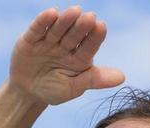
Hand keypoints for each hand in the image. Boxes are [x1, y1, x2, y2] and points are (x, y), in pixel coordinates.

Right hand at [9, 6, 124, 105]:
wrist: (27, 93)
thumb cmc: (53, 91)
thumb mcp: (73, 88)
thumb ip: (94, 80)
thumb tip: (122, 77)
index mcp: (80, 57)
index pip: (89, 45)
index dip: (95, 37)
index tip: (102, 27)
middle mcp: (66, 46)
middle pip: (75, 35)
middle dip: (81, 26)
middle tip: (90, 17)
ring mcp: (49, 41)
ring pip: (58, 29)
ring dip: (65, 21)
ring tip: (74, 12)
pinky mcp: (31, 39)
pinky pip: (38, 29)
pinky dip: (43, 21)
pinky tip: (51, 13)